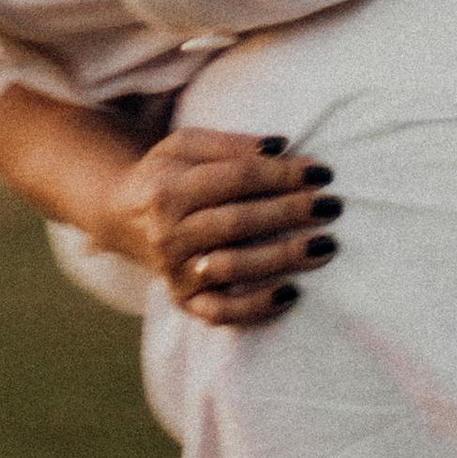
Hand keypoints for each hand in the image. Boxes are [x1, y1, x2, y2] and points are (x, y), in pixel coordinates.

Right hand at [97, 128, 339, 325]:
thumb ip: (230, 144)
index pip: (236, 178)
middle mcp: (168, 233)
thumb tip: (281, 147)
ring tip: (325, 246)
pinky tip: (292, 293)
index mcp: (169, 189)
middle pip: (238, 222)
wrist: (124, 217)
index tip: (322, 173)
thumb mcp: (187, 145)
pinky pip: (221, 313)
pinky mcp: (185, 301)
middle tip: (332, 206)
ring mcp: (175, 271)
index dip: (282, 175)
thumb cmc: (169, 175)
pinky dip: (256, 307)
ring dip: (282, 258)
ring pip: (233, 267)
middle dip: (289, 213)